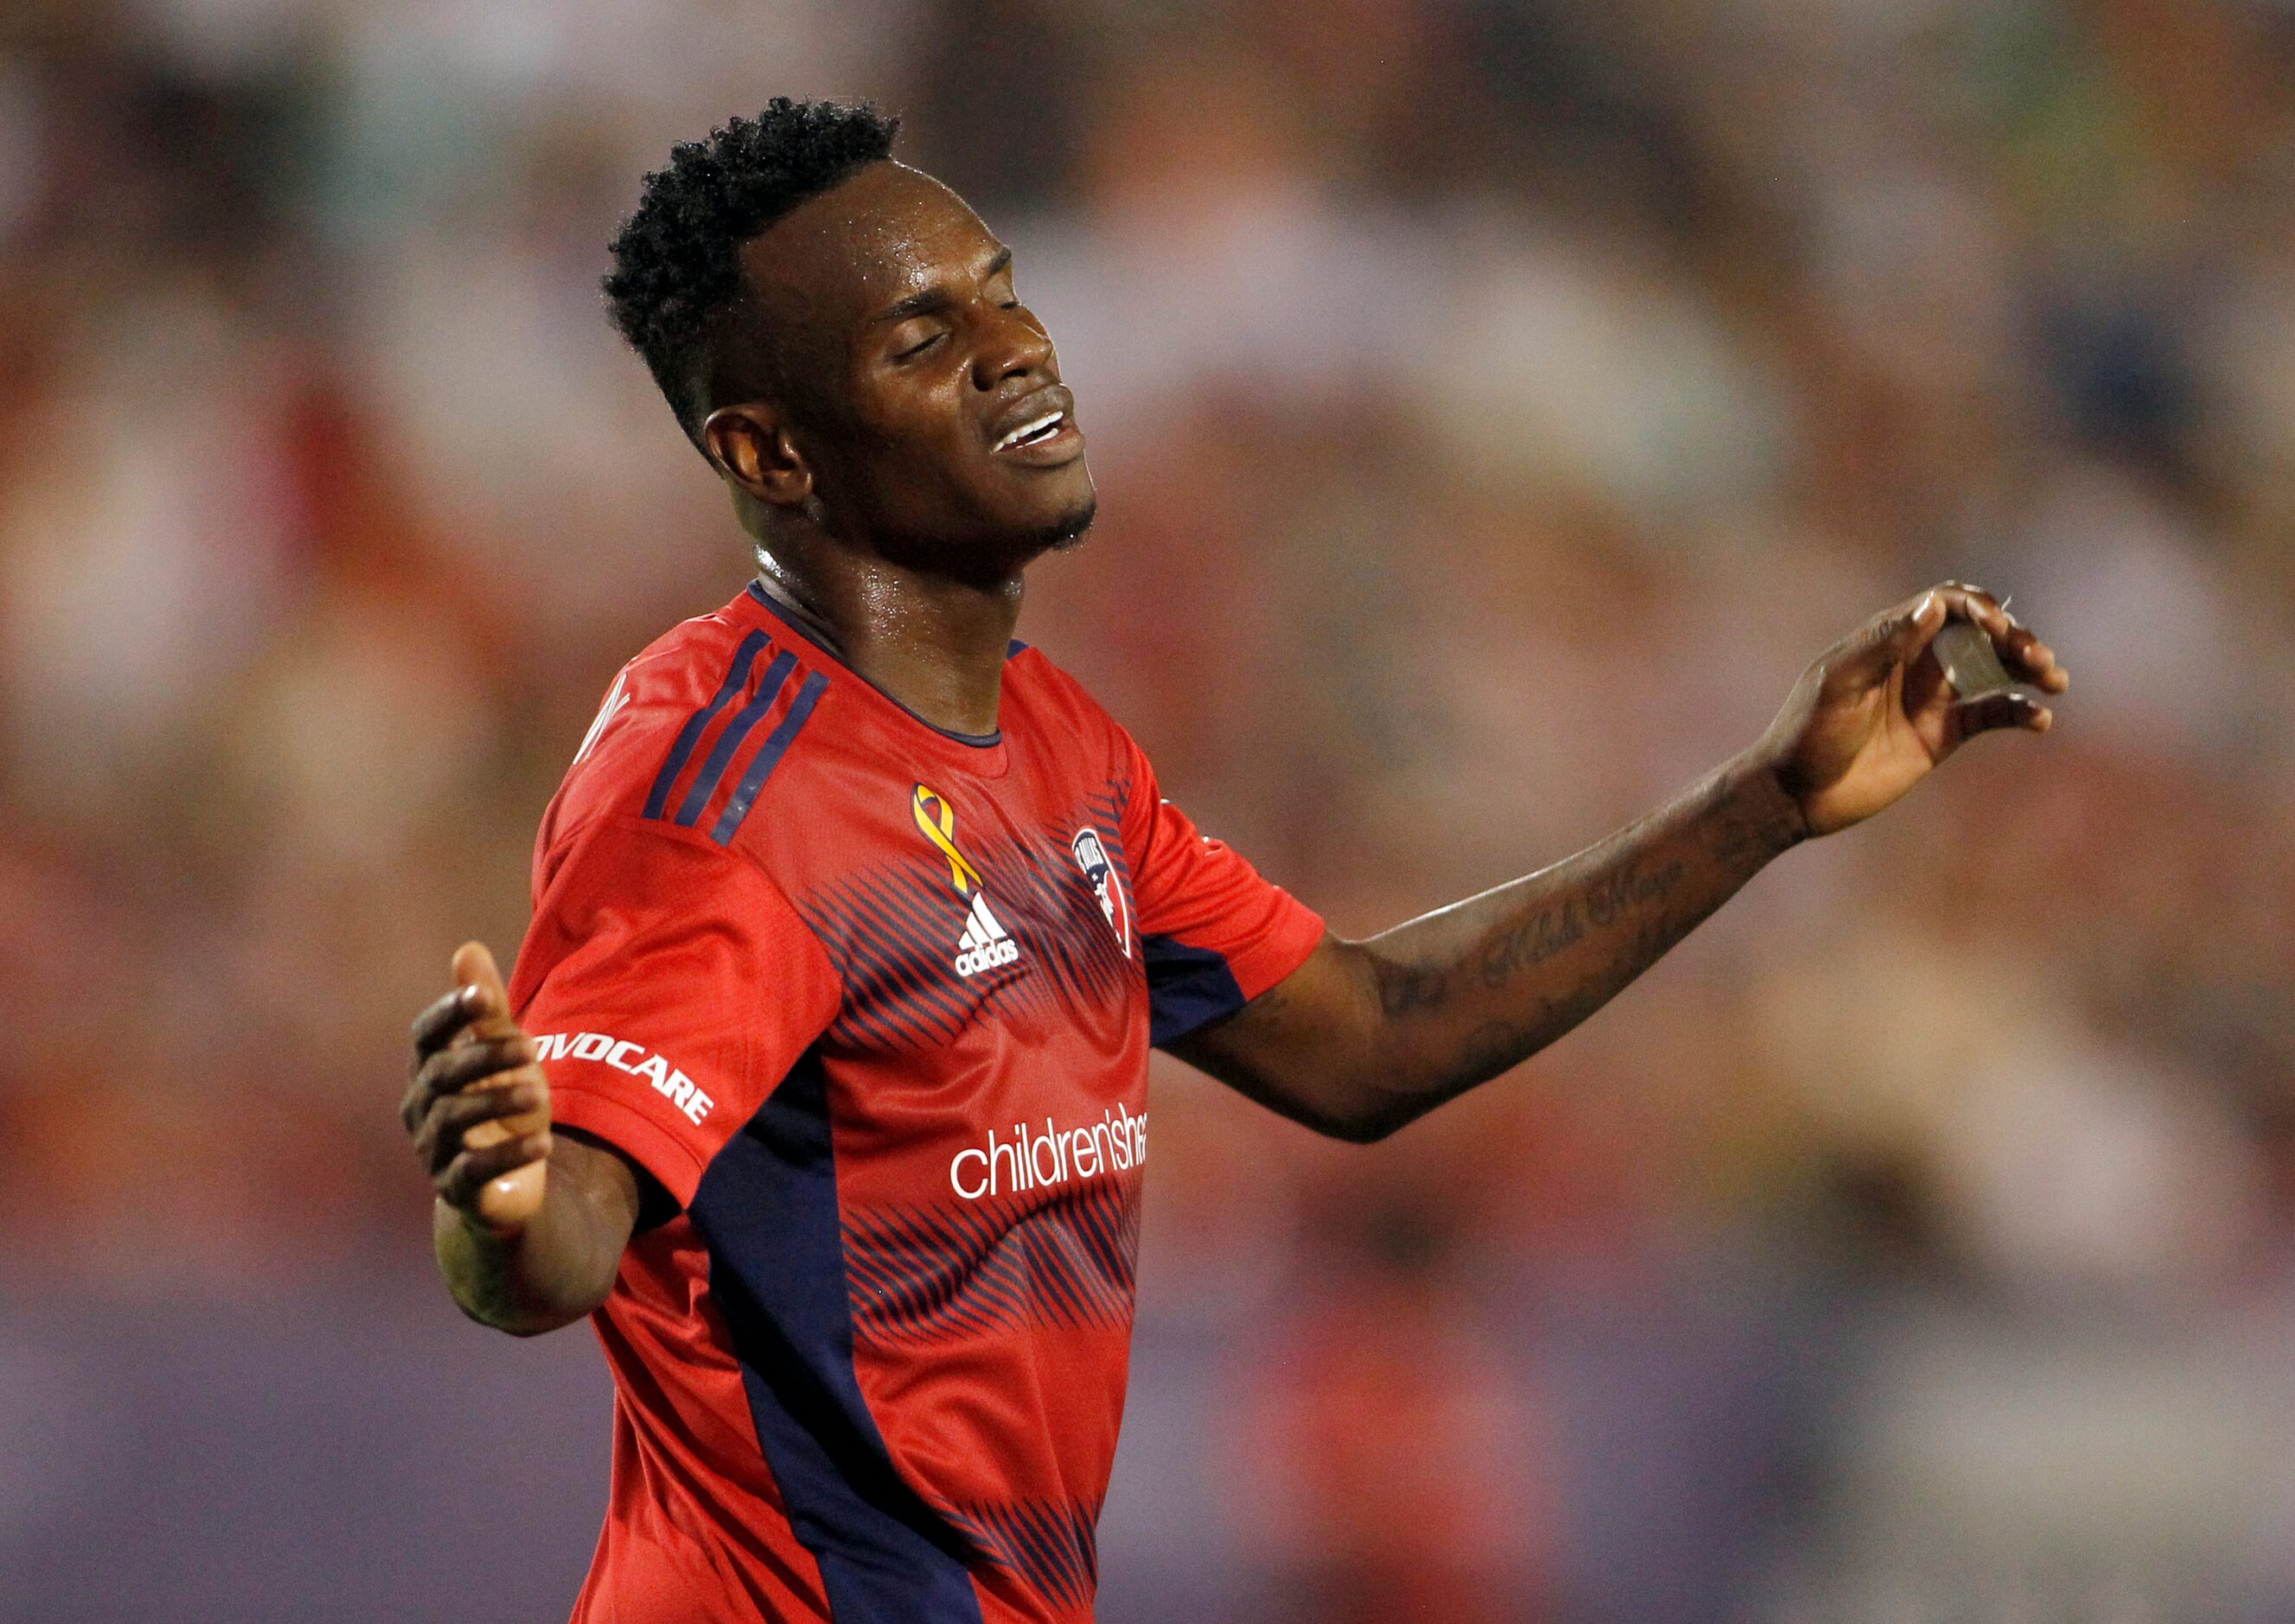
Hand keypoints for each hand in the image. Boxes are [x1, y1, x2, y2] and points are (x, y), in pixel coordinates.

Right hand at [400, 942, 551, 1232]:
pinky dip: (508, 1155)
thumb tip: (468, 948)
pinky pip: (474, 1170)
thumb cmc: (501, 1106)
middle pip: (442, 1074)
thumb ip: (488, 1010)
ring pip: (454, 1119)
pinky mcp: (456, 1188)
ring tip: (540, 1095)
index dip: (450, 1014)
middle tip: (532, 1048)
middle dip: (485, 1057)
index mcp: (429, 1069)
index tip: (482, 997)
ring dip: (498, 1102)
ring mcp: (434, 1149)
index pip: (426, 1035)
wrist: (509, 1182)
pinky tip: (543, 1143)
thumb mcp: (503, 1055)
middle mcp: (421, 1107)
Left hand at [1757, 582, 2069, 836]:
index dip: (1978, 608)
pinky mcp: (1941, 735)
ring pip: (1993, 670)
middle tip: (2037, 657)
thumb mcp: (1840, 682)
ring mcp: (1930, 698)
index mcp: (1889, 639)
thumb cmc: (1807, 731)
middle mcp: (1915, 661)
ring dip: (2027, 668)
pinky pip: (1990, 715)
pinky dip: (2019, 712)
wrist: (1796, 794)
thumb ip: (1885, 643)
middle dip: (2014, 637)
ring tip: (2054, 680)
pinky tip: (2038, 719)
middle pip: (1979, 634)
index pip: (1946, 605)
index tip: (1997, 628)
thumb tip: (1934, 604)